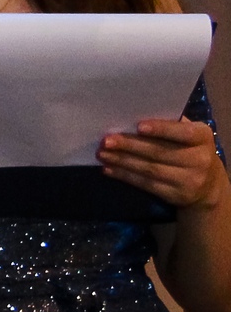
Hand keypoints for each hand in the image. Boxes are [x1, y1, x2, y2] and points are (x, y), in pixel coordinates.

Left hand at [99, 117, 227, 208]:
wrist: (209, 184)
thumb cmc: (190, 149)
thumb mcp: (188, 135)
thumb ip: (169, 125)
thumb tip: (131, 116)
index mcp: (203, 137)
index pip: (182, 133)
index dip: (161, 129)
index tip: (138, 126)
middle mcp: (200, 159)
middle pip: (159, 152)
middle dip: (130, 146)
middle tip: (106, 140)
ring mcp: (190, 179)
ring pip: (150, 169)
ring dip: (122, 161)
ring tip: (102, 154)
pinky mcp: (177, 195)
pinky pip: (147, 184)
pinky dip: (125, 176)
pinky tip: (109, 169)